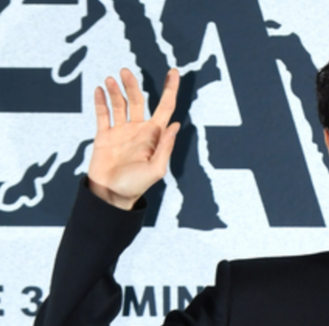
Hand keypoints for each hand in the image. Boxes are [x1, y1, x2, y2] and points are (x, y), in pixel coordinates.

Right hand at [87, 68, 180, 209]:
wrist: (111, 195)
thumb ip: (165, 147)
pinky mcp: (104, 135)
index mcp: (154, 136)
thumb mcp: (155, 169)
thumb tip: (175, 124)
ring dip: (115, 90)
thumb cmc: (136, 186)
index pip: (165, 107)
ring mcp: (121, 131)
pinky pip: (103, 113)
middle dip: (132, 85)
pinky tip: (99, 90)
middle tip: (125, 72)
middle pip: (138, 100)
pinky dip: (101, 101)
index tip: (173, 72)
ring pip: (119, 103)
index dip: (170, 90)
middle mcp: (138, 130)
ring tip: (110, 80)